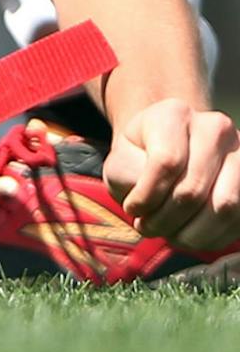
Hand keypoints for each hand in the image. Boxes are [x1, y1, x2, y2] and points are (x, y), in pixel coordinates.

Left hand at [104, 99, 239, 253]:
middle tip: (148, 229)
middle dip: (166, 220)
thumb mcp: (123, 158)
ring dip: (192, 234)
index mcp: (175, 114)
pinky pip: (239, 220)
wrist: (173, 151)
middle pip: (194, 189)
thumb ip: (129, 176)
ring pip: (224, 208)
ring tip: (170, 235)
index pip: (166, 162)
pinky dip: (214, 237)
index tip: (132, 210)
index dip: (147, 196)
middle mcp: (215, 128)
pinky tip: (192, 235)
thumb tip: (148, 204)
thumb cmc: (142, 156)